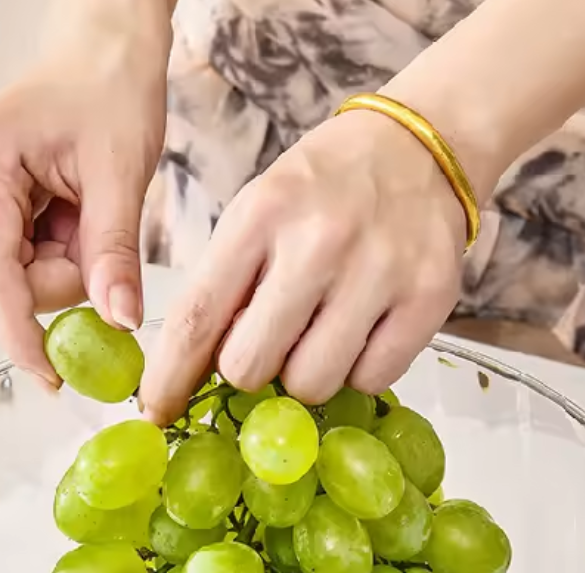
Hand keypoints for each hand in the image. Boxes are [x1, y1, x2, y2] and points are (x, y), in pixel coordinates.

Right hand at [0, 5, 170, 381]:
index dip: (21, 334)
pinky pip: (22, 260)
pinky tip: (71, 217)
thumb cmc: (109, 90)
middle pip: (6, 281)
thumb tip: (119, 320)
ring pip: (16, 277)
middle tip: (97, 235)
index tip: (50, 377)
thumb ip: (115, 253)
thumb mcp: (121, 174)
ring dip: (63, 266)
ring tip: (85, 213)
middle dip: (62, 281)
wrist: (103, 54)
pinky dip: (58, 255)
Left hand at [141, 109, 468, 423]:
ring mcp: (379, 271)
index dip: (171, 377)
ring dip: (306, 375)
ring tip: (320, 333)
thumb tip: (188, 378)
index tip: (157, 412)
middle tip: (269, 345)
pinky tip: (363, 330)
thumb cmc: (325, 190)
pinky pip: (371, 381)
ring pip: (311, 384)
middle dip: (249, 371)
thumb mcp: (258, 214)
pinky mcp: (428, 299)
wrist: (421, 148)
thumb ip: (224, 288)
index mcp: (261, 214)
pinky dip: (359, 370)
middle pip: (250, 366)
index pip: (198, 317)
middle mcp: (319, 241)